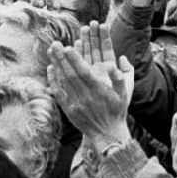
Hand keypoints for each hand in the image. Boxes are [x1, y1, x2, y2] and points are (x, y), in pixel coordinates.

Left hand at [47, 22, 132, 146]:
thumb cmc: (117, 110)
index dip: (75, 60)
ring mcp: (75, 104)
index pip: (85, 72)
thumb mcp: (125, 93)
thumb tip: (120, 58)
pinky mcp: (69, 109)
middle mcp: (86, 97)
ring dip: (56, 65)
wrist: (107, 133)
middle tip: (54, 44)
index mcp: (99, 91)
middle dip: (61, 58)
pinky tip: (50, 68)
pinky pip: (59, 92)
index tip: (68, 47)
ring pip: (63, 82)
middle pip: (70, 74)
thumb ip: (121, 76)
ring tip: (51, 51)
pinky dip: (53, 80)